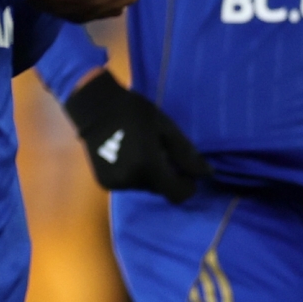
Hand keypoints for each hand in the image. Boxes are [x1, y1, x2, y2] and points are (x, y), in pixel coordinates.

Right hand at [63, 70, 209, 203]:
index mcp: (149, 166)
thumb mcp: (165, 127)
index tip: (187, 172)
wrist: (94, 107)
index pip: (177, 194)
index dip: (187, 186)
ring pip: (144, 187)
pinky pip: (128, 184)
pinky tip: (128, 154)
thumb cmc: (134, 112)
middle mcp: (132, 180)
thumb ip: (186, 153)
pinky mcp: (104, 183)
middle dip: (167, 175)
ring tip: (143, 150)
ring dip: (149, 174)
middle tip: (161, 151)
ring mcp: (116, 184)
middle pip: (161, 189)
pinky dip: (133, 174)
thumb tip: (208, 173)